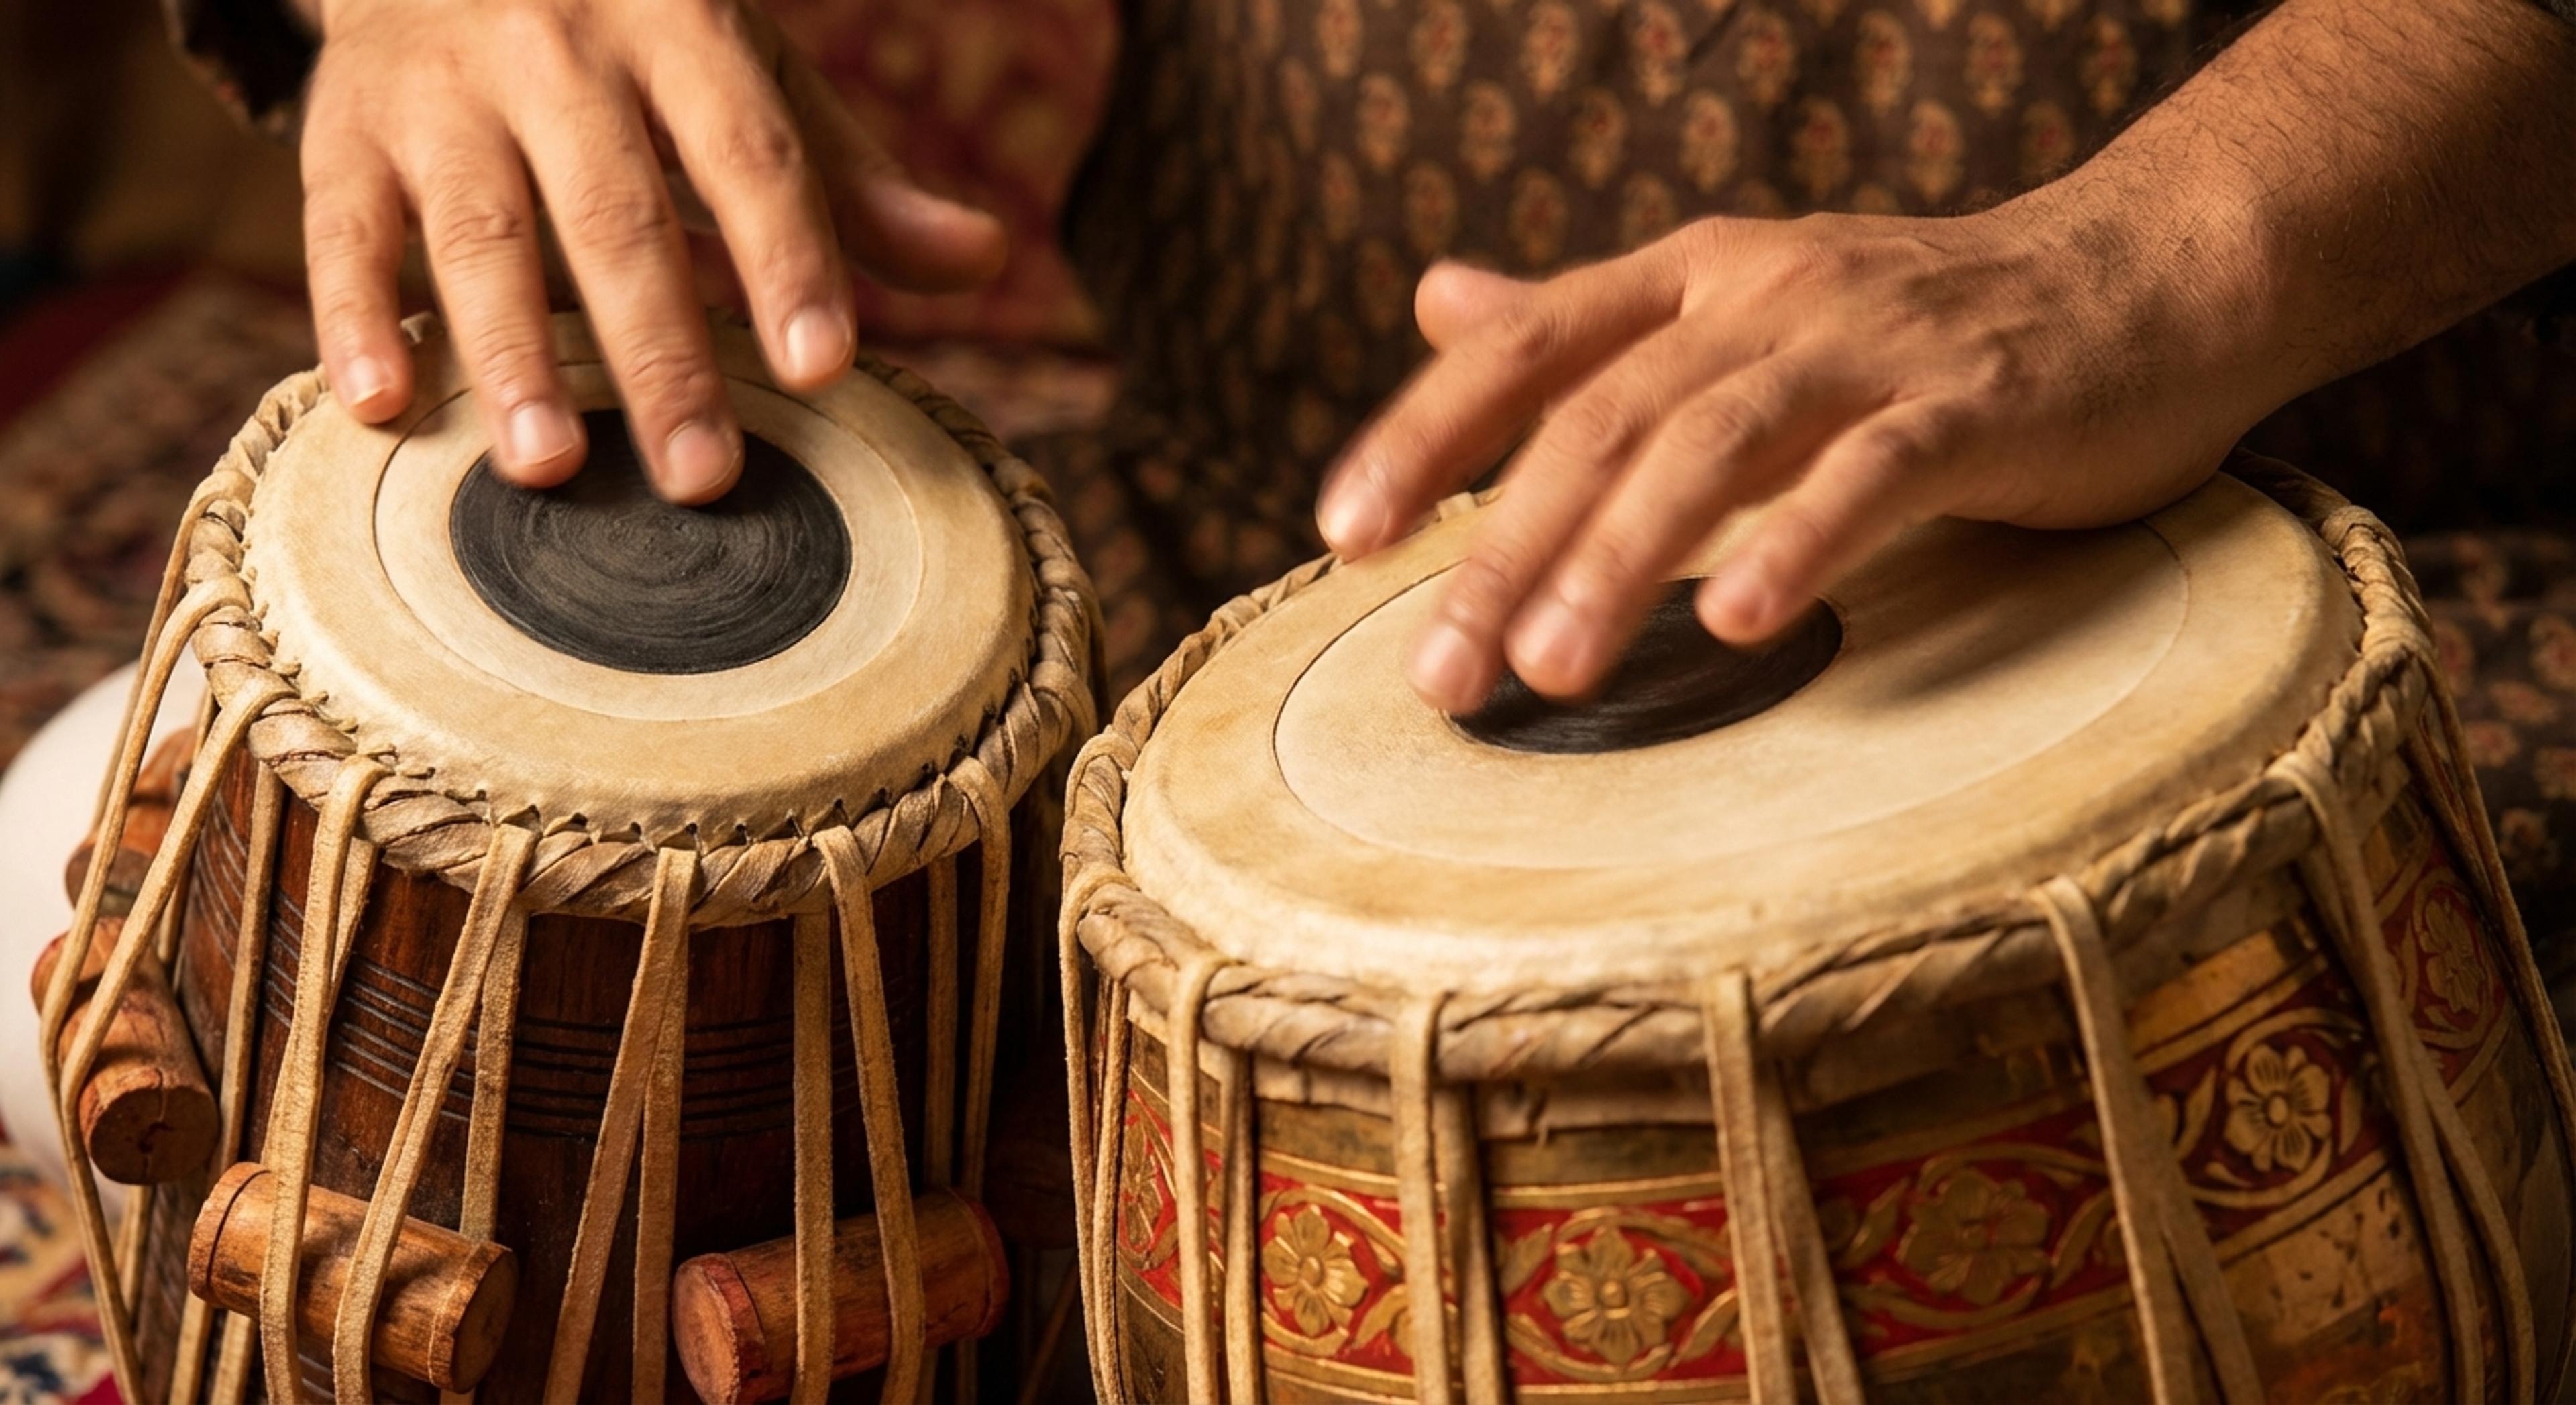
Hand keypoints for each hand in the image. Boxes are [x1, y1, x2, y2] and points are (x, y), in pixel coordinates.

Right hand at [298, 0, 1007, 500]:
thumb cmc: (636, 34)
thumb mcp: (749, 80)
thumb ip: (851, 186)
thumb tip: (989, 262)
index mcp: (680, 30)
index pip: (751, 156)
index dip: (790, 261)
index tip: (828, 368)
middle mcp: (557, 49)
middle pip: (616, 214)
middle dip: (660, 351)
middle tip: (701, 477)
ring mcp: (443, 87)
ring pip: (481, 228)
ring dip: (514, 352)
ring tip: (551, 468)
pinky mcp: (347, 123)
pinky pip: (343, 223)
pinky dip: (352, 314)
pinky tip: (381, 405)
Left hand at [1314, 199, 2269, 712]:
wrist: (2145, 276)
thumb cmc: (1919, 321)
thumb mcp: (1735, 302)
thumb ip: (1588, 318)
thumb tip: (1438, 303)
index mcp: (1691, 275)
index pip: (1524, 346)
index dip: (1423, 436)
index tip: (1343, 539)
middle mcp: (1761, 296)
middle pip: (1600, 418)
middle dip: (1504, 549)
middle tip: (1439, 678)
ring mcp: (1868, 344)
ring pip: (1713, 443)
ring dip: (1622, 558)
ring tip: (1552, 667)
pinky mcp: (1974, 402)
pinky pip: (1874, 471)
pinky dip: (1803, 541)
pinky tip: (1744, 624)